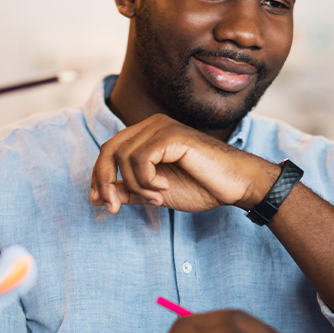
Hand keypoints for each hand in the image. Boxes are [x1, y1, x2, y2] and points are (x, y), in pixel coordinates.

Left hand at [90, 114, 278, 213]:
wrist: (235, 184)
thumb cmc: (202, 186)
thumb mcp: (156, 192)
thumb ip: (130, 190)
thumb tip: (100, 195)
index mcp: (146, 135)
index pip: (109, 151)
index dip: (98, 177)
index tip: (98, 203)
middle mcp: (151, 125)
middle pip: (109, 150)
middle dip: (105, 182)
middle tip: (114, 207)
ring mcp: (161, 127)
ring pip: (124, 157)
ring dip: (136, 186)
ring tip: (156, 196)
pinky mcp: (172, 136)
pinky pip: (141, 159)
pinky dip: (147, 180)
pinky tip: (164, 187)